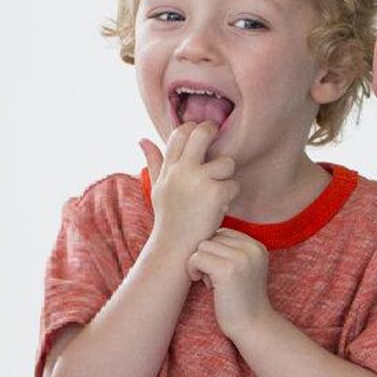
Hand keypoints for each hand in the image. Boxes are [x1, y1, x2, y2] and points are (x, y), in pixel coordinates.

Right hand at [140, 123, 236, 258]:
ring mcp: (199, 181)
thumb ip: (153, 162)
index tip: (200, 135)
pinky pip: (234, 184)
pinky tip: (219, 208)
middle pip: (203, 133)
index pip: (181, 133)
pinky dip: (230, 197)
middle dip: (213, 131)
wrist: (176, 248)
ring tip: (217, 192)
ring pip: (227, 162)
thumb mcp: (158, 188)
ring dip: (226, 176)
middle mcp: (182, 170)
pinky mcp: (216, 193)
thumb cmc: (169, 219)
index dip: (193, 128)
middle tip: (218, 137)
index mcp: (170, 168)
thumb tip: (143, 139)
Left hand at [187, 228, 269, 338]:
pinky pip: (197, 258)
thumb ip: (230, 251)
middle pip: (211, 237)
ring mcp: (240, 258)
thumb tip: (195, 231)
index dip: (214, 252)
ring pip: (202, 246)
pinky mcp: (227, 270)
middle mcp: (252, 248)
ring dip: (200, 264)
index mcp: (257, 246)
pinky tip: (206, 286)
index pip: (222, 233)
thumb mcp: (242, 269)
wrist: (253, 327)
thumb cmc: (241, 301)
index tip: (220, 272)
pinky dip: (194, 270)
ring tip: (212, 283)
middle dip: (207, 257)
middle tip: (214, 279)